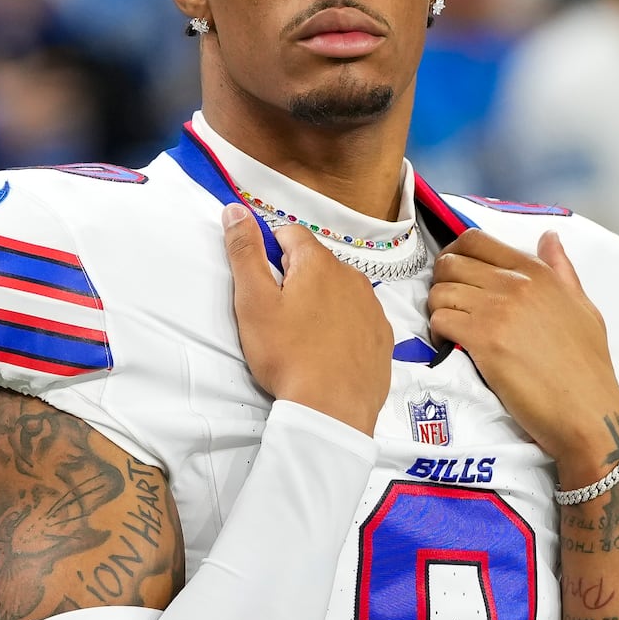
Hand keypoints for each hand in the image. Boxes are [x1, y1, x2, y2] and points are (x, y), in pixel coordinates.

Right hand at [223, 205, 390, 434]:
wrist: (332, 410)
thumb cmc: (288, 355)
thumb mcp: (254, 301)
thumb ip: (245, 251)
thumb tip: (236, 209)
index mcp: (318, 263)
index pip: (289, 233)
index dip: (269, 253)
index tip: (262, 285)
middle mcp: (352, 276)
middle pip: (315, 264)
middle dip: (295, 281)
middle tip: (279, 318)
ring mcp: (372, 307)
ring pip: (338, 291)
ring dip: (320, 304)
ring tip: (302, 339)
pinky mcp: (382, 336)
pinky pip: (358, 320)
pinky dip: (342, 329)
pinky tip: (327, 353)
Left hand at [428, 230, 618, 475]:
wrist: (587, 409)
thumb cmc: (588, 364)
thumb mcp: (583, 307)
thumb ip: (562, 270)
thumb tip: (549, 237)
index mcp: (537, 272)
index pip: (478, 240)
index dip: (456, 253)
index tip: (456, 274)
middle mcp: (515, 284)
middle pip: (452, 262)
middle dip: (442, 280)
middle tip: (449, 302)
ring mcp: (497, 310)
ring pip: (440, 290)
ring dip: (438, 307)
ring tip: (450, 326)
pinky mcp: (482, 340)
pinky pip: (440, 319)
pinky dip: (437, 331)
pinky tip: (449, 344)